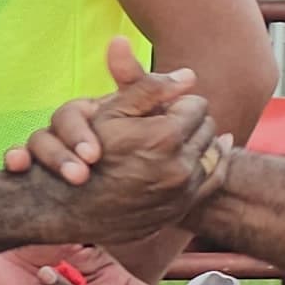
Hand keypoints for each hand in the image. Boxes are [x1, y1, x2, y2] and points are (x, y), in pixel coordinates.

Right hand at [27, 38, 222, 240]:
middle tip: (172, 121)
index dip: (179, 101)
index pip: (196, 104)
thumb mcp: (110, 110)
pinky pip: (211, 182)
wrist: (71, 206)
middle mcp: (180, 167)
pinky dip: (206, 167)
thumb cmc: (86, 151)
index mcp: (165, 136)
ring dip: (198, 145)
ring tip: (179, 140)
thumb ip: (149, 87)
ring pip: (212, 155)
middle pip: (207, 129)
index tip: (165, 105)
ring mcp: (182, 192)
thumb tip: (189, 75)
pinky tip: (194, 159)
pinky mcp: (181, 209)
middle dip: (191, 122)